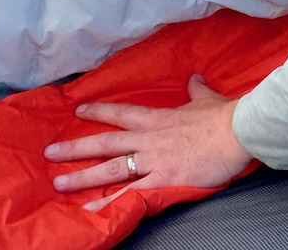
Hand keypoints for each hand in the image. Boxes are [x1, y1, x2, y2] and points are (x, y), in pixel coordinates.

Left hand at [44, 74, 252, 210]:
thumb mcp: (207, 98)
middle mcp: (148, 139)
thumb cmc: (224, 115)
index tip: (78, 111)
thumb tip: (195, 78)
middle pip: (105, 142)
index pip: (121, 113)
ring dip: (82, 176)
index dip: (98, 112)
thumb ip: (196, 90)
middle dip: (75, 148)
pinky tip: (90, 210)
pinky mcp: (162, 179)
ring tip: (59, 183)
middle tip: (50, 153)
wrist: (237, 131)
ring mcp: (153, 160)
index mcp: (158, 118)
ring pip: (110, 168)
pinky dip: (108, 202)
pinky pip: (129, 193)